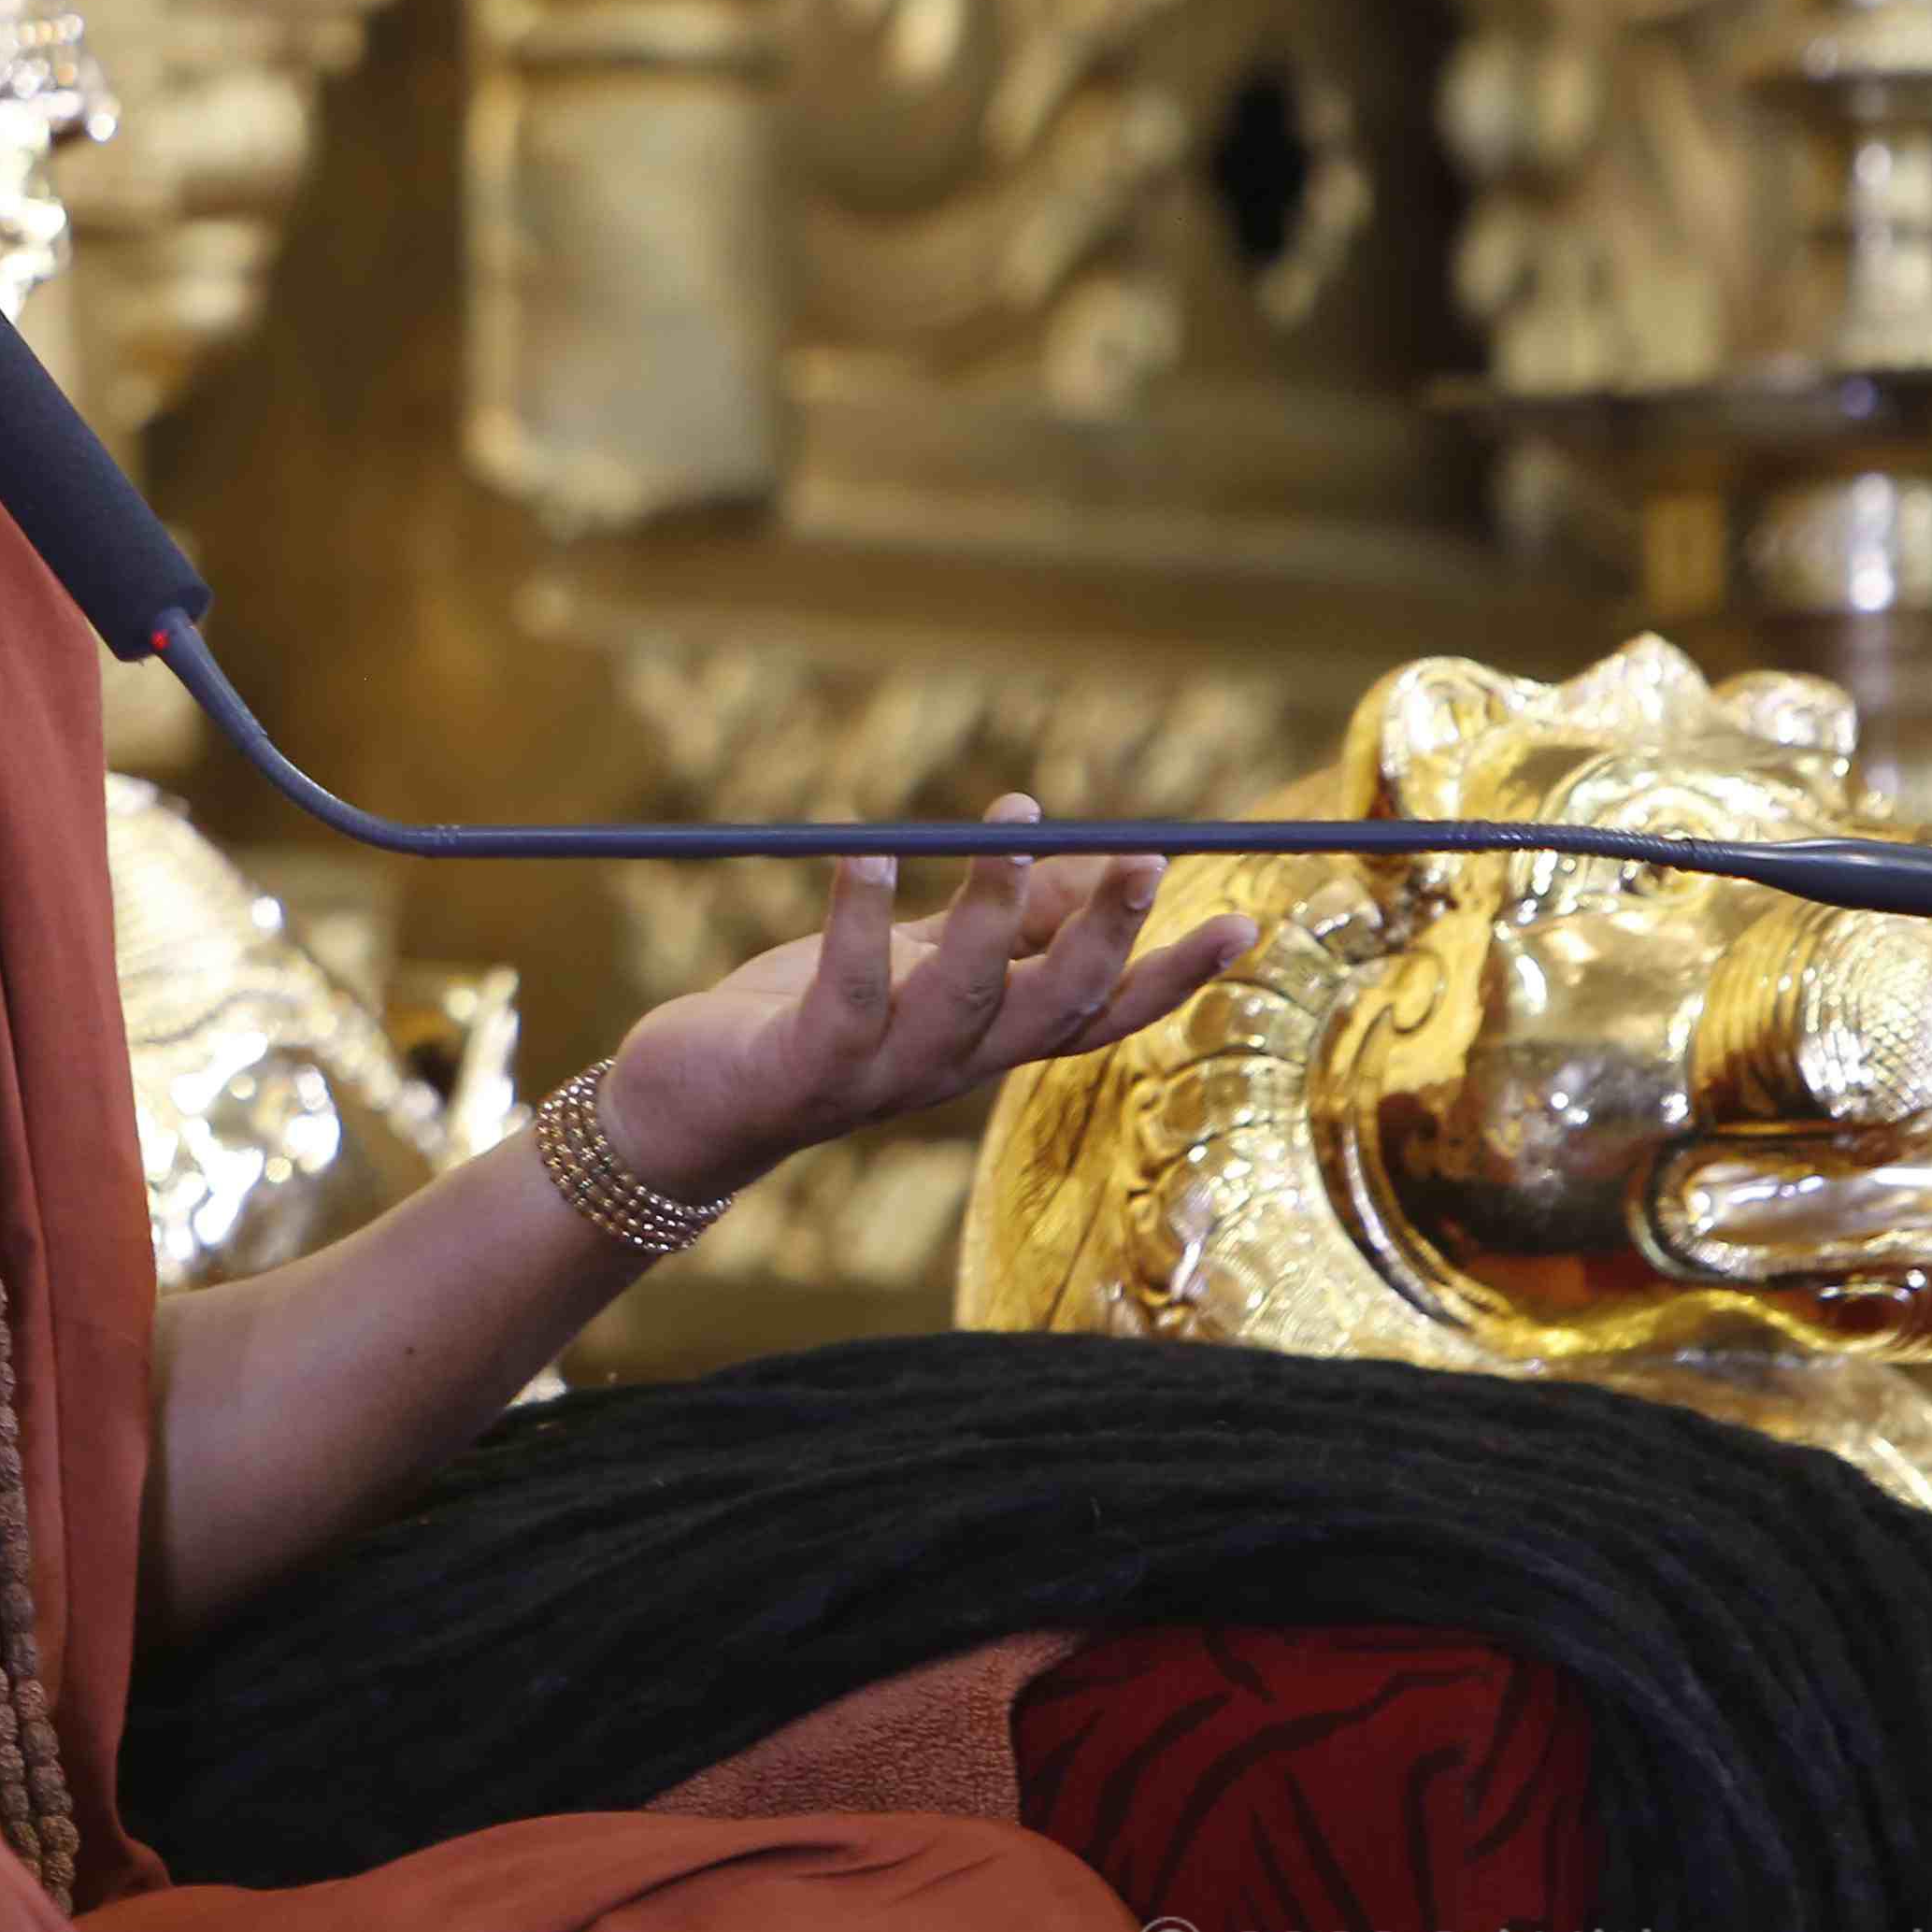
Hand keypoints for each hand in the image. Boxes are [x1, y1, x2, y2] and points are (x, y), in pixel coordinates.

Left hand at [595, 794, 1254, 1197]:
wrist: (685, 1112)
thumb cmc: (805, 1023)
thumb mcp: (915, 964)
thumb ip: (997, 924)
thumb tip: (1085, 857)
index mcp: (986, 1042)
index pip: (1102, 1015)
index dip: (1174, 978)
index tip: (1245, 926)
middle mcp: (950, 1068)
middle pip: (1052, 1007)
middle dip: (1104, 935)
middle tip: (1144, 858)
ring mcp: (881, 1075)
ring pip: (961, 997)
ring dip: (993, 908)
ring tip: (1011, 818)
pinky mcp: (803, 1068)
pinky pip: (845, 993)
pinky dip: (860, 920)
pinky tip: (869, 853)